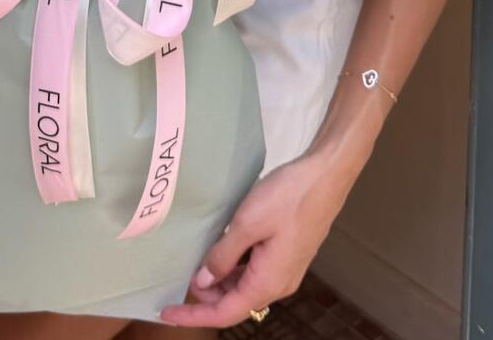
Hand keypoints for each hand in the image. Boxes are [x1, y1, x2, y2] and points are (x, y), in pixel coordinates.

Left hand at [159, 149, 359, 328]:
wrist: (325, 175)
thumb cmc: (289, 197)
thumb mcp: (247, 223)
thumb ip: (223, 255)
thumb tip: (204, 281)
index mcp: (268, 282)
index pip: (225, 312)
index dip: (194, 315)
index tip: (167, 312)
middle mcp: (279, 283)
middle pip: (235, 302)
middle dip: (206, 298)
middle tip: (178, 282)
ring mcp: (286, 269)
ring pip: (246, 286)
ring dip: (220, 282)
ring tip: (196, 267)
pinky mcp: (288, 253)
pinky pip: (256, 271)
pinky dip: (235, 269)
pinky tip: (223, 253)